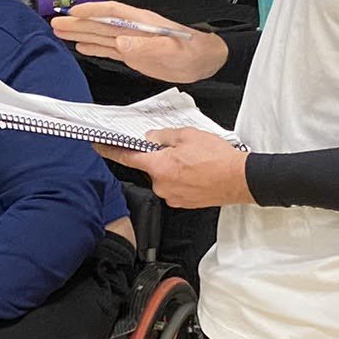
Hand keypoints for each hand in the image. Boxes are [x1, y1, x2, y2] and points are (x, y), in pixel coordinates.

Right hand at [51, 1, 226, 83]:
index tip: (74, 11)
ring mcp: (133, 42)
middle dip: (77, 22)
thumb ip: (147, 47)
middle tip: (57, 21)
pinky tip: (83, 46)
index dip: (92, 11)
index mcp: (142, 23)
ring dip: (81, 33)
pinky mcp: (135, 55)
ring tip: (61, 31)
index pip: (111, 13)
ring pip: (101, 35)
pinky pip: (109, 49)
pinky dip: (94, 47)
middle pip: (100, 23)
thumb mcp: (173, 49)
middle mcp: (134, 31)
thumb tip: (122, 43)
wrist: (208, 61)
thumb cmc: (196, 51)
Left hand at [98, 128, 253, 208]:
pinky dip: (182, 178)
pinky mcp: (184, 203)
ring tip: (195, 161)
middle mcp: (161, 185)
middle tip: (180, 149)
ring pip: (164, 177)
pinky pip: (175, 186)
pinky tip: (197, 171)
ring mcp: (172, 196)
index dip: (110, 151)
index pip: (126, 158)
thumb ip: (163, 137)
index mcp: (159, 167)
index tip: (98, 146)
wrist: (240, 179)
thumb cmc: (218, 158)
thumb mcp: (188, 135)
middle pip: (150, 167)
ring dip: (173, 168)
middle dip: (160, 157)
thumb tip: (151, 139)